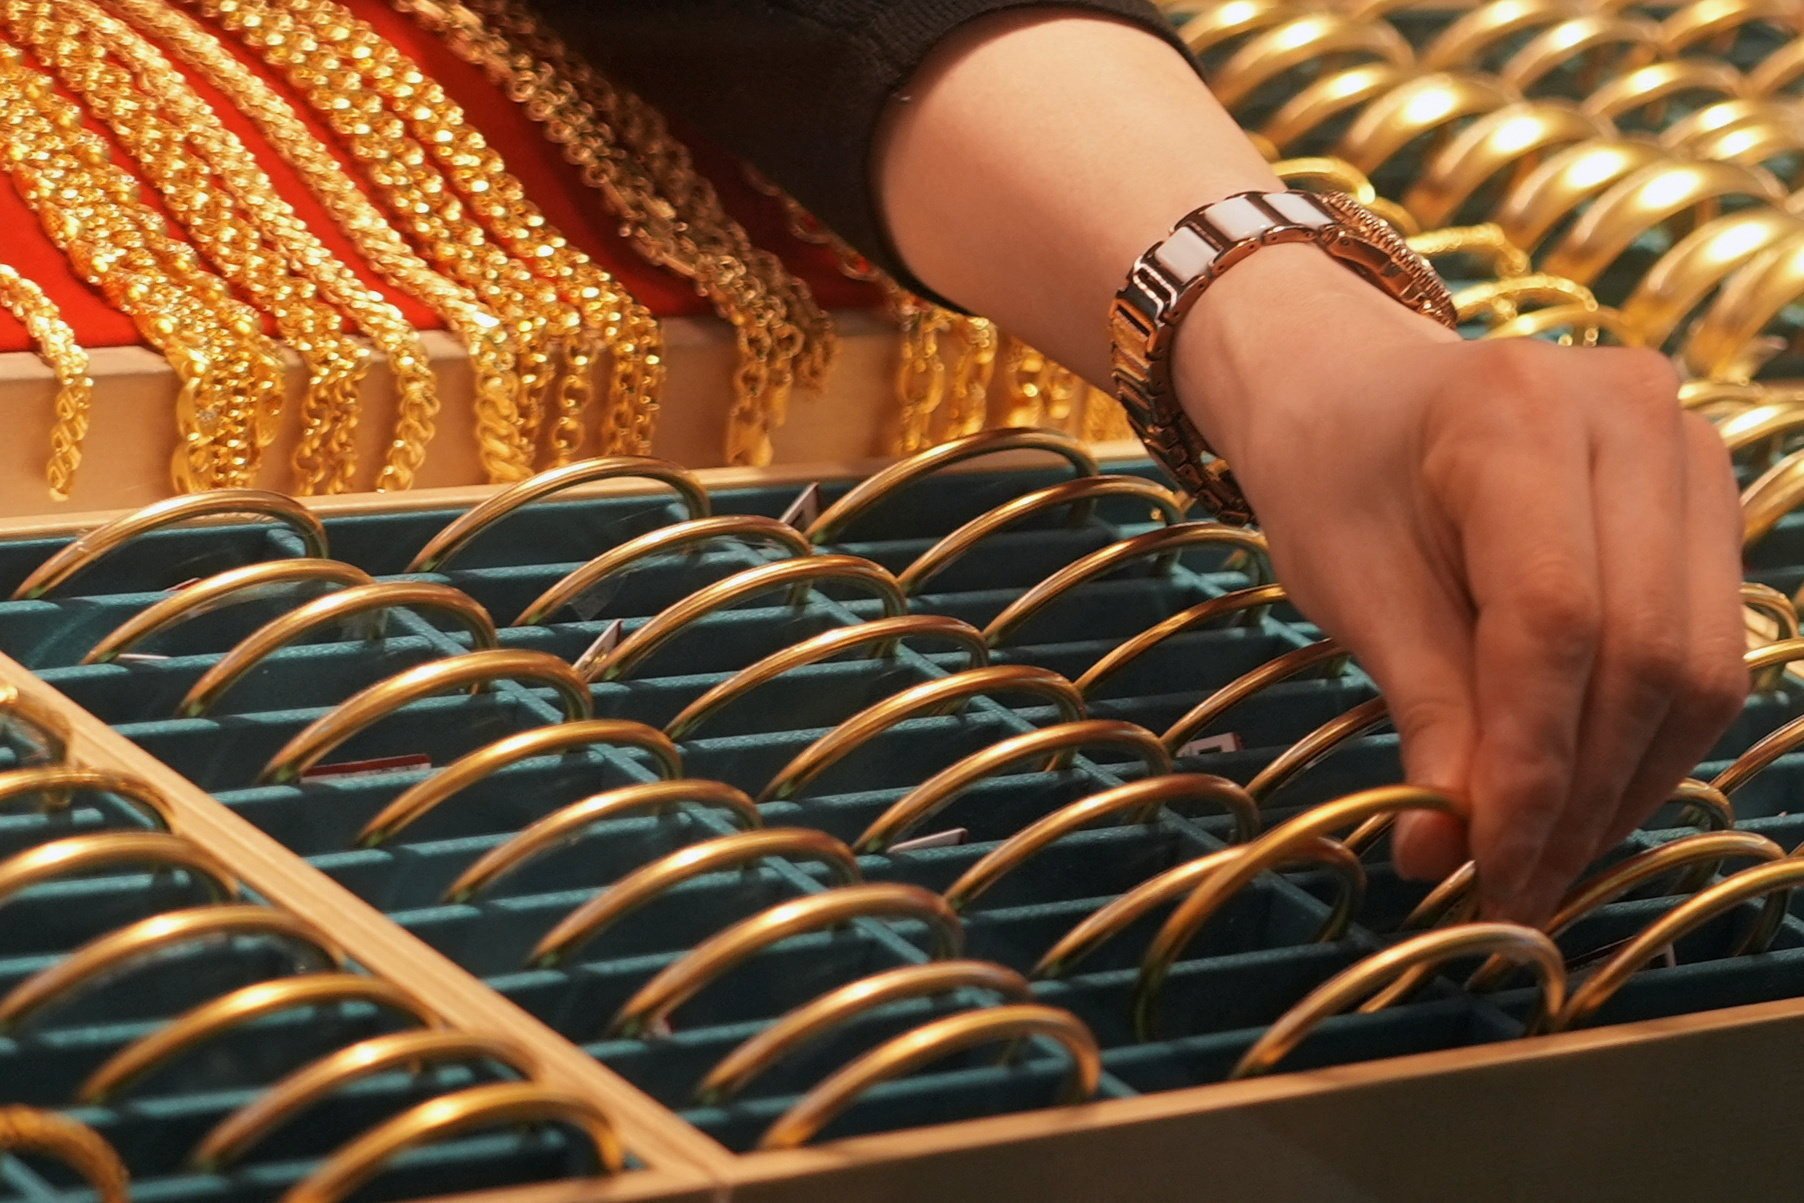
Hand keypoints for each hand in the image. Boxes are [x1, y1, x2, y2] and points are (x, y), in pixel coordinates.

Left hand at [1178, 246, 1748, 920]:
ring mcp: (1689, 451)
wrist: (1355, 388)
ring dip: (1623, 785)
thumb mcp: (1350, 584)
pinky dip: (1646, 741)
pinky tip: (1582, 798)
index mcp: (1516, 413)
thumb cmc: (1332, 474)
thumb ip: (1422, 708)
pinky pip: (1704, 649)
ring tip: (1544, 861)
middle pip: (1643, 652)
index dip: (1531, 765)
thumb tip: (1452, 854)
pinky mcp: (1707, 502)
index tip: (1486, 868)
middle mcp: (1634, 414)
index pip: (1554, 622)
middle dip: (1579, 794)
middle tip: (1513, 888)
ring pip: (1696, 665)